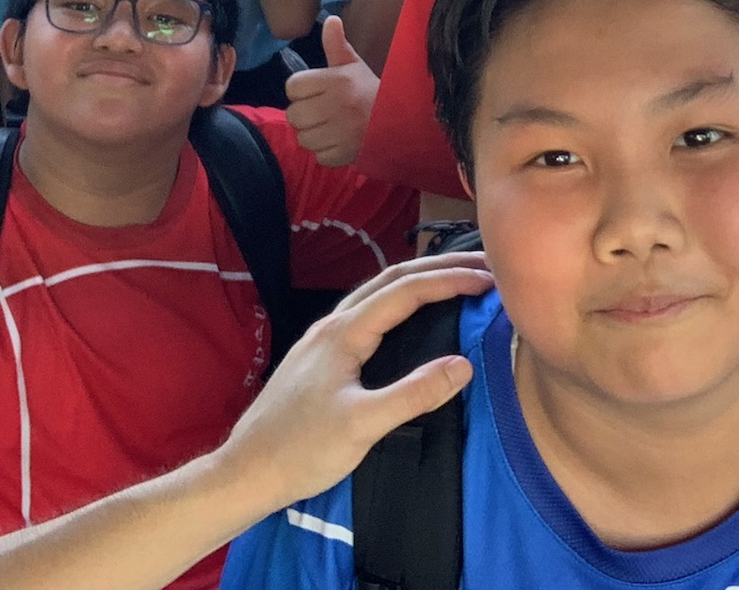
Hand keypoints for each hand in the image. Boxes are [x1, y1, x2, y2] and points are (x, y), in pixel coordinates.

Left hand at [218, 251, 492, 511]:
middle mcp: (333, 324)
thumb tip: (463, 364)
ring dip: (419, 281)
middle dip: (439, 268)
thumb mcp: (363, 425)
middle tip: (484, 267)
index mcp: (344, 332)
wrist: (247, 470)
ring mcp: (323, 338)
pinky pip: (368, 311)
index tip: (490, 279)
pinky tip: (409, 317)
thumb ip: (413, 394)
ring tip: (456, 281)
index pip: (406, 290)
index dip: (450, 279)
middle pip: (392, 278)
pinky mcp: (320, 356)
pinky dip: (400, 301)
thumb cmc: (302, 450)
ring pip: (377, 293)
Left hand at [285, 18, 379, 166]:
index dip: (301, 90)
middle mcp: (335, 106)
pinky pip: (318, 156)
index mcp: (335, 81)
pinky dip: (326, 152)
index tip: (316, 92)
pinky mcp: (343, 155)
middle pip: (293, 115)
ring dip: (313, 135)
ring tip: (330, 127)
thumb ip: (336, 45)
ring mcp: (339, 132)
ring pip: (303, 138)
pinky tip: (338, 142)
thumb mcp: (354, 65)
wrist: (402, 120)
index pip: (293, 87)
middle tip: (321, 111)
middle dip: (305, 114)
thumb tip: (330, 19)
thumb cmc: (370, 90)